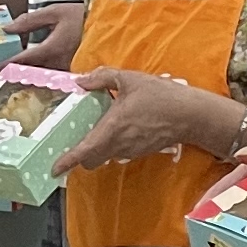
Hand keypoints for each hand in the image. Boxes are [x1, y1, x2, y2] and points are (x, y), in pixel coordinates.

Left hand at [12, 0, 87, 71]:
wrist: (106, 25)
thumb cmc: (80, 16)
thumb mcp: (54, 12)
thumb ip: (30, 21)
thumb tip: (7, 28)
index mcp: (52, 47)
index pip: (23, 59)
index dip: (5, 64)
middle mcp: (58, 63)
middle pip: (28, 73)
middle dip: (11, 72)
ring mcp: (65, 70)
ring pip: (39, 77)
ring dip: (23, 75)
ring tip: (7, 71)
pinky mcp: (70, 72)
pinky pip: (50, 76)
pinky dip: (37, 74)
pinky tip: (27, 71)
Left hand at [55, 69, 238, 174]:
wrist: (192, 115)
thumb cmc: (162, 96)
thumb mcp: (130, 78)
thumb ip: (102, 78)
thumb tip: (81, 81)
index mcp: (112, 128)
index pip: (84, 151)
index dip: (67, 161)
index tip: (54, 168)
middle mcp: (119, 144)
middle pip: (91, 160)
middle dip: (79, 156)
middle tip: (71, 141)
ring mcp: (131, 151)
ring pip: (105, 157)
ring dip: (96, 149)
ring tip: (94, 128)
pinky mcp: (141, 151)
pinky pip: (119, 152)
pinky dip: (111, 145)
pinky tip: (116, 127)